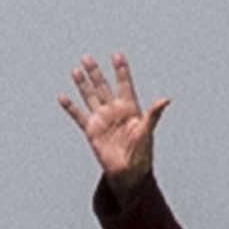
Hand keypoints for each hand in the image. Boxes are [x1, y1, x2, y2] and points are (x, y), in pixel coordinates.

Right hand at [58, 54, 169, 195]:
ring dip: (83, 84)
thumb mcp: (147, 131)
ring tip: (76, 70)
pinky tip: (63, 97)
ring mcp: (102, 119)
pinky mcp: (91, 130)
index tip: (117, 55)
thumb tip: (166, 99)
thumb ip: (153, 114)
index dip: (121, 70)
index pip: (124, 84)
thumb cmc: (141, 152)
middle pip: (104, 86)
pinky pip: (79, 116)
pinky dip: (70, 107)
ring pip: (90, 97)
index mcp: (130, 108)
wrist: (128, 173)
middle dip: (96, 72)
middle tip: (87, 58)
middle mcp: (114, 110)